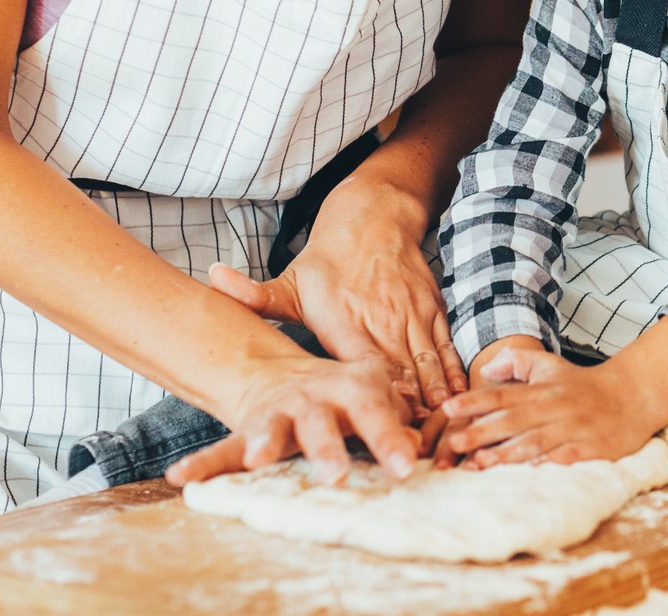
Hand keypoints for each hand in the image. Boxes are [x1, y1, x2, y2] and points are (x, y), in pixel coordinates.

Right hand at [166, 350, 421, 486]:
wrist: (284, 374)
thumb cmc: (344, 393)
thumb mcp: (376, 393)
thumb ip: (398, 422)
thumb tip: (420, 446)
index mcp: (349, 388)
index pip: (375, 411)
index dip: (391, 437)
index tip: (407, 466)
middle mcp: (311, 400)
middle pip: (320, 423)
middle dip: (327, 448)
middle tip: (336, 476)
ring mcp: (277, 415)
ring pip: (271, 430)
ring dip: (264, 443)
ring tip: (256, 457)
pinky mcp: (247, 431)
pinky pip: (222, 449)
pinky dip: (203, 464)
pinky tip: (180, 478)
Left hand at [210, 175, 466, 407]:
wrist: (374, 219)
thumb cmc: (327, 260)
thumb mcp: (289, 281)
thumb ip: (254, 294)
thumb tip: (212, 276)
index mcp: (346, 325)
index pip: (361, 371)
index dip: (373, 402)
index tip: (380, 431)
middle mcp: (383, 323)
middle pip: (399, 375)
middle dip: (408, 413)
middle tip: (415, 448)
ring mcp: (411, 318)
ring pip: (427, 364)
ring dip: (434, 399)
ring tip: (440, 431)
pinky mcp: (431, 311)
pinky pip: (444, 348)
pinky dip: (451, 375)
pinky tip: (455, 399)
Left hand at [437, 349, 667, 467]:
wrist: (632, 396)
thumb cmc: (582, 384)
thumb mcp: (549, 364)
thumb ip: (517, 361)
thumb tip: (487, 369)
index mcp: (541, 390)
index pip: (502, 394)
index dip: (474, 401)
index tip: (447, 408)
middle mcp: (554, 408)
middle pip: (513, 421)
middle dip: (481, 432)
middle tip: (453, 443)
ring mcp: (572, 429)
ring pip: (535, 442)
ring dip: (506, 454)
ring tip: (479, 463)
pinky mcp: (591, 449)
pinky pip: (565, 458)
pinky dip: (546, 464)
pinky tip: (527, 472)